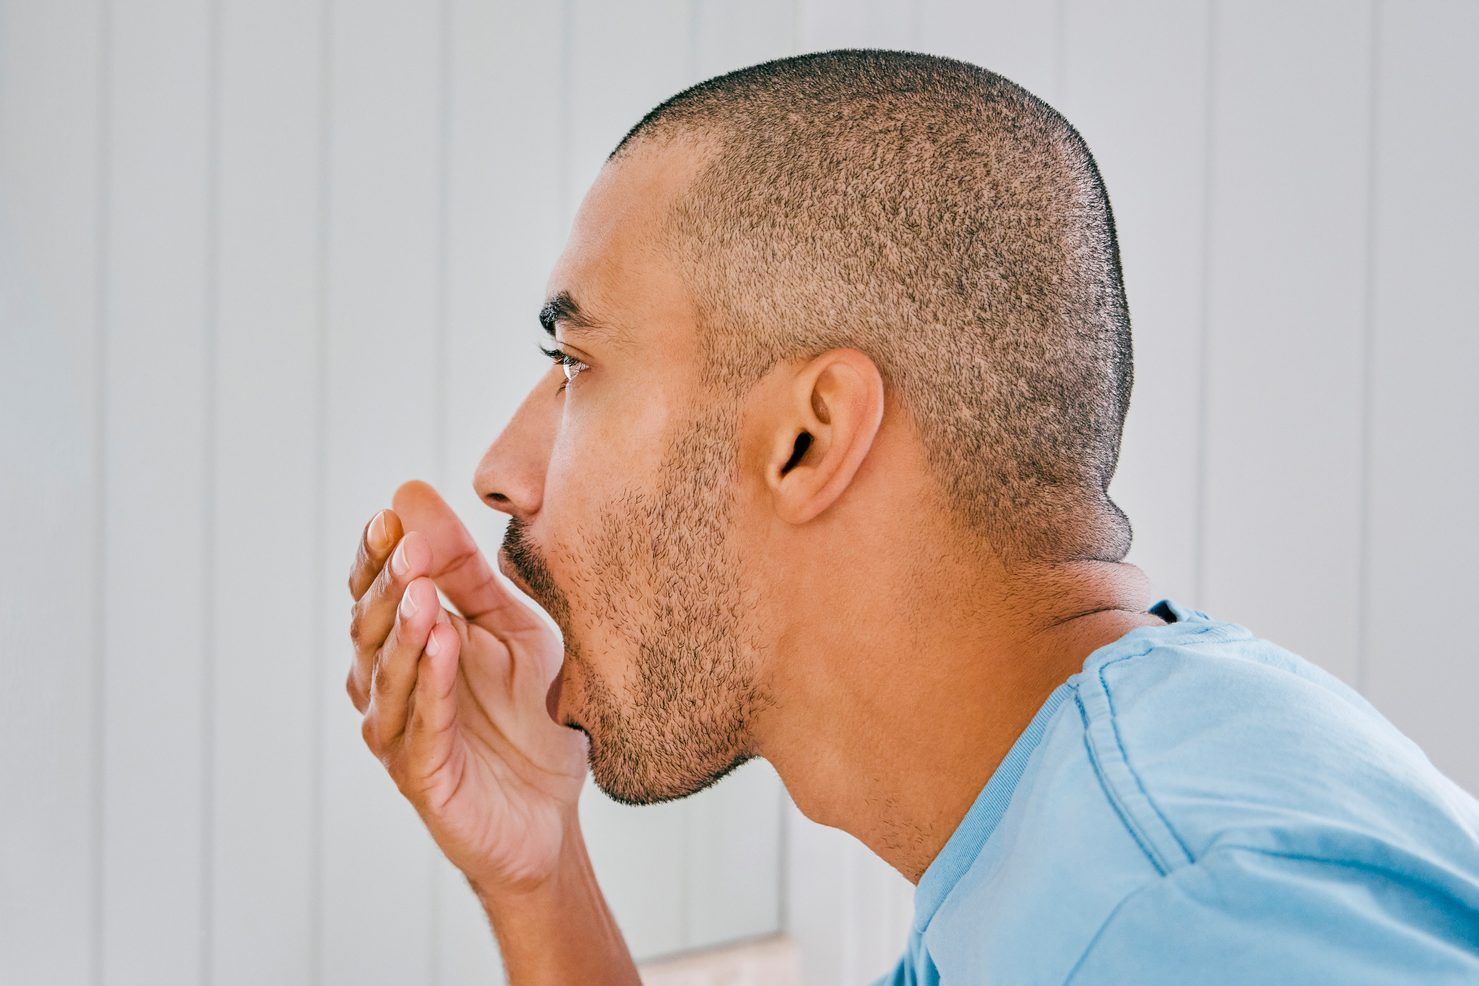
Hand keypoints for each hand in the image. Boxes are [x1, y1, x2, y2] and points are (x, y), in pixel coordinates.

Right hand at [346, 479, 587, 893]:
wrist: (556, 809)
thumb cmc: (531, 712)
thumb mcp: (512, 626)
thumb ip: (468, 570)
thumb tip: (410, 492)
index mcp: (405, 644)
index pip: (373, 591)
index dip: (376, 555)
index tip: (391, 515)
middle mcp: (388, 686)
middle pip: (370, 628)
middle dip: (388, 585)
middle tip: (408, 547)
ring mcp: (401, 734)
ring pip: (387, 675)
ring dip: (403, 630)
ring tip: (422, 593)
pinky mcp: (424, 776)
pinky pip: (423, 723)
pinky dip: (432, 683)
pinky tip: (443, 645)